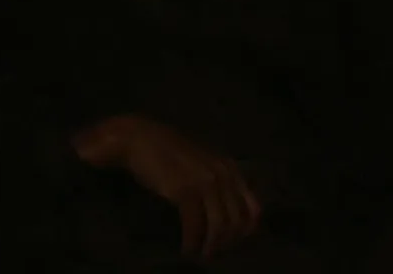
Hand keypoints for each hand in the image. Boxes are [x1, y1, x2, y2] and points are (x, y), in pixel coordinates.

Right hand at [72, 115, 260, 263]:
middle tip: (214, 250)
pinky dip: (192, 242)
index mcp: (229, 168)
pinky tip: (187, 248)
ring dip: (211, 245)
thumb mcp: (202, 161)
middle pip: (237, 221)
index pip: (253, 208)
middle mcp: (222, 175)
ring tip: (202, 253)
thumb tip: (225, 211)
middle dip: (227, 242)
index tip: (234, 241)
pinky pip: (195, 226)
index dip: (246, 230)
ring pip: (219, 226)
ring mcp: (205, 183)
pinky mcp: (185, 192)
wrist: (139, 138)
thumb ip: (217, 180)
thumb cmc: (166, 150)